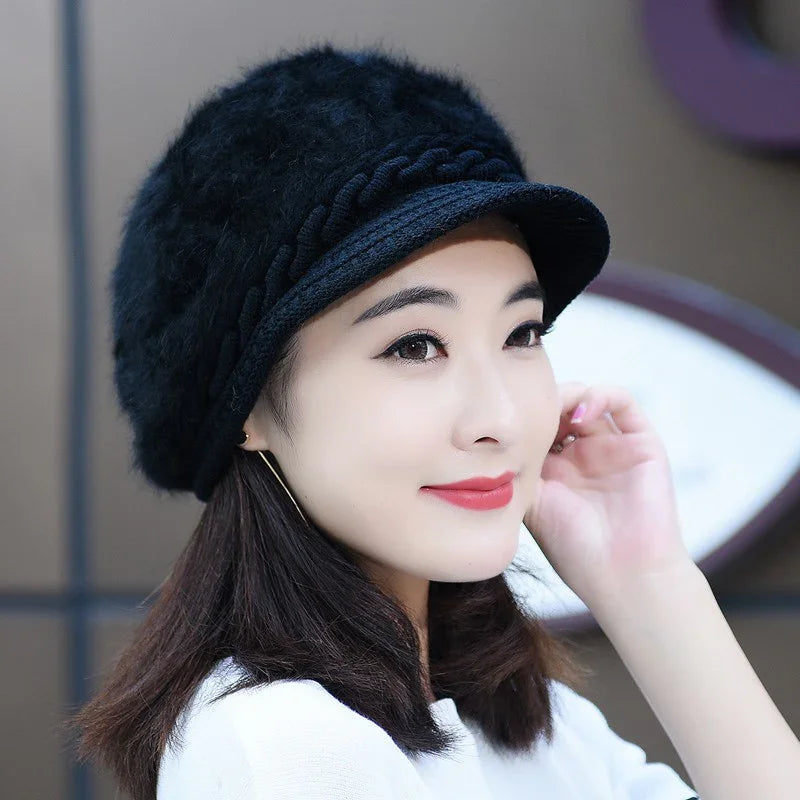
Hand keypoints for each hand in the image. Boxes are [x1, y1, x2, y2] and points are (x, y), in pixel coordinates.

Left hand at [523, 382, 694, 609]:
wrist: (623, 576)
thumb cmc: (575, 550)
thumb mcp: (531, 504)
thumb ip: (517, 466)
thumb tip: (494, 435)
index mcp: (554, 471)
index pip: (535, 426)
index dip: (523, 417)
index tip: (507, 418)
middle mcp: (582, 456)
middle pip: (560, 408)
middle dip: (543, 401)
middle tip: (530, 406)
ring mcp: (612, 447)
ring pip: (588, 398)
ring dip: (568, 394)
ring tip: (555, 408)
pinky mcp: (641, 443)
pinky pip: (622, 402)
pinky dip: (600, 395)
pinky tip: (580, 412)